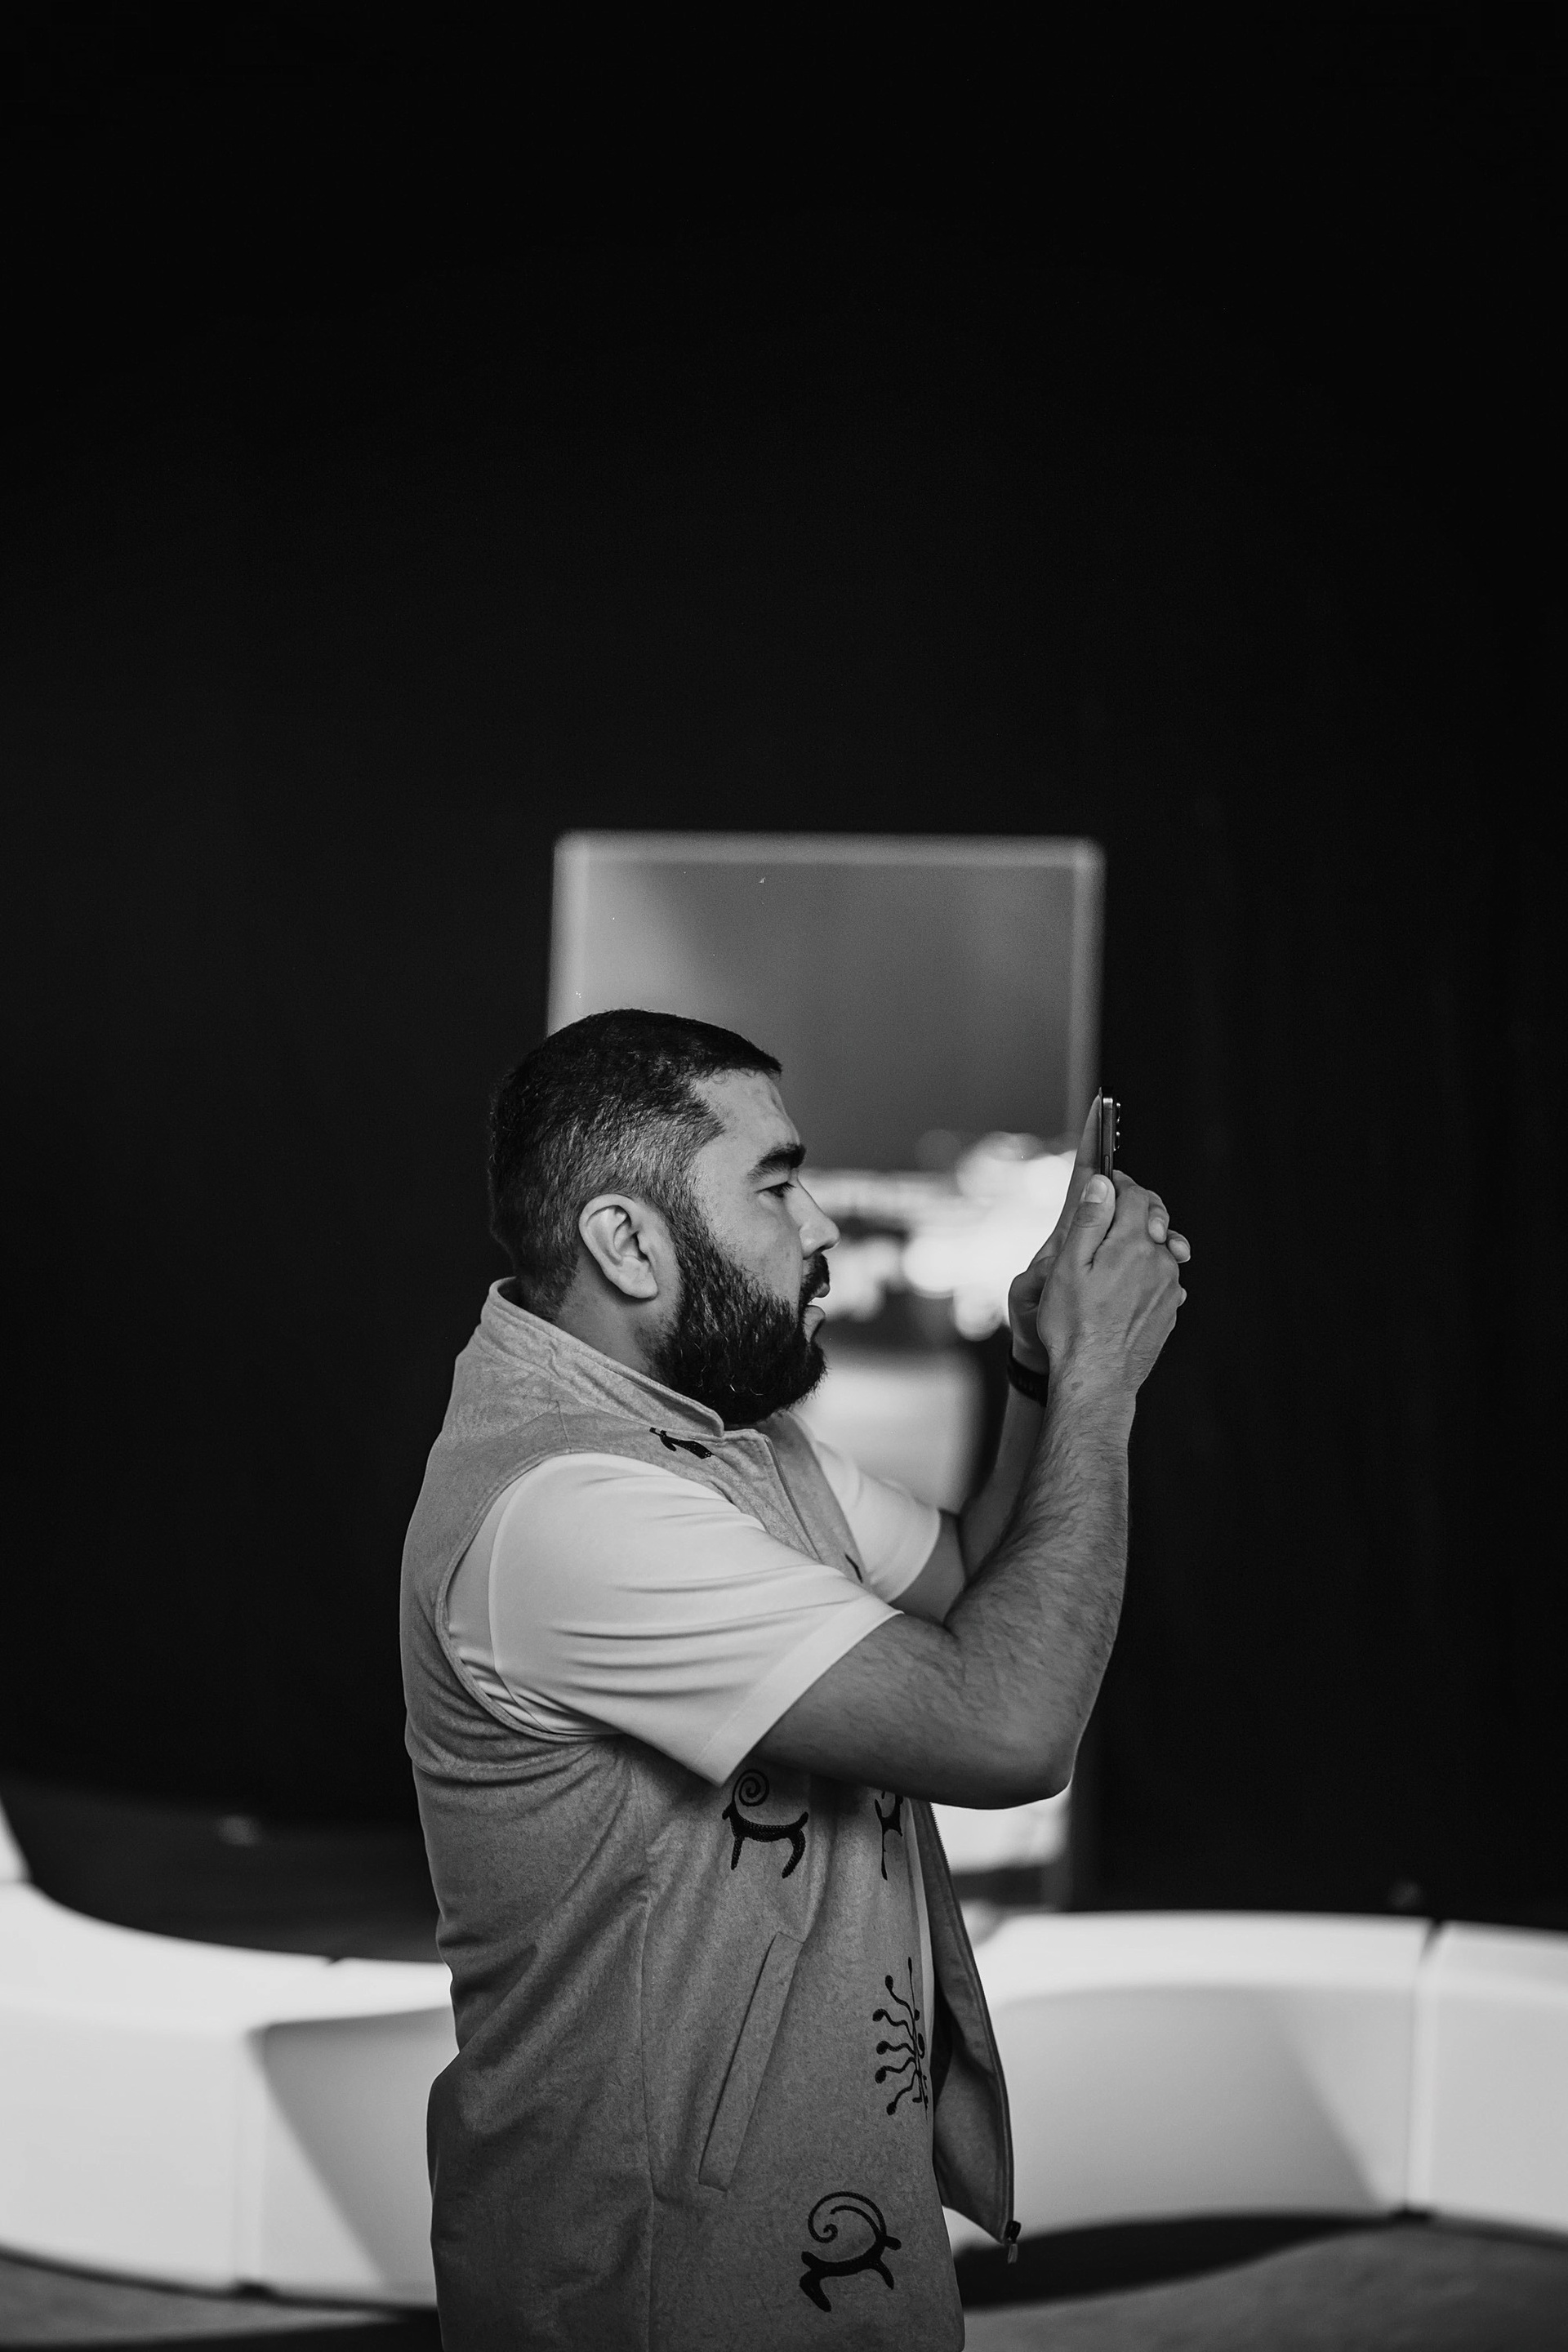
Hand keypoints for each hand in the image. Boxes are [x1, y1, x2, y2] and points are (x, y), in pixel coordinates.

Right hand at [1036, 1168, 1185, 1399]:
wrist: (1097, 1379)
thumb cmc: (1073, 1325)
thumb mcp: (1068, 1266)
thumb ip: (1090, 1220)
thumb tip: (1102, 1184)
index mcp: (1133, 1244)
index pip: (1137, 1195)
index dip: (1119, 1184)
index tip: (1104, 1186)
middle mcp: (1161, 1262)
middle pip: (1154, 1218)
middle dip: (1133, 1210)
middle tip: (1107, 1217)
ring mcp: (1170, 1287)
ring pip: (1159, 1248)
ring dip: (1139, 1243)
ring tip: (1109, 1260)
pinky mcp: (1170, 1309)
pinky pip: (1162, 1277)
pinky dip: (1145, 1272)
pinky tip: (1121, 1288)